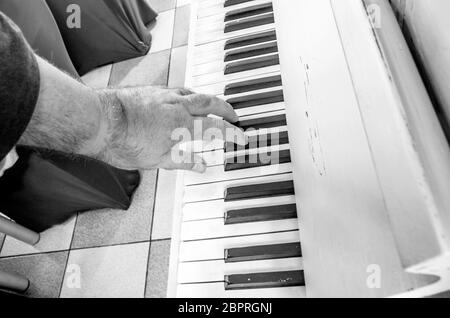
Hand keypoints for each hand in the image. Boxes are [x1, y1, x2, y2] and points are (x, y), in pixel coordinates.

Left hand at [99, 86, 246, 171]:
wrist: (100, 120)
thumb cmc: (124, 143)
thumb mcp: (157, 161)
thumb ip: (184, 161)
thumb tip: (202, 166)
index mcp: (182, 126)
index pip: (217, 129)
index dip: (233, 133)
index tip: (243, 137)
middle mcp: (178, 106)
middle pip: (211, 103)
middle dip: (227, 110)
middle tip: (235, 116)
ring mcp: (165, 95)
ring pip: (195, 93)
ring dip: (208, 101)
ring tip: (212, 107)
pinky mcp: (153, 90)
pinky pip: (178, 90)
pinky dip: (188, 96)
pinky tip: (183, 101)